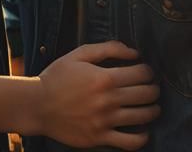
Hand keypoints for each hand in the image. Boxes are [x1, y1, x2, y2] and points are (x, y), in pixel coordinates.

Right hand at [33, 41, 159, 149]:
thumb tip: (134, 51)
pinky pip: (130, 142)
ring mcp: (104, 121)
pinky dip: (142, 138)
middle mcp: (108, 100)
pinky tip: (144, 131)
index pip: (141, 74)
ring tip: (152, 107)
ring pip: (142, 117)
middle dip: (154, 89)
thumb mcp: (80, 54)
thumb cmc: (58, 76)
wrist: (37, 105)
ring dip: (153, 110)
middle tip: (153, 88)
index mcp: (104, 78)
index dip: (149, 71)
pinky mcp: (99, 138)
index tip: (147, 72)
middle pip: (146, 94)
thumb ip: (108, 48)